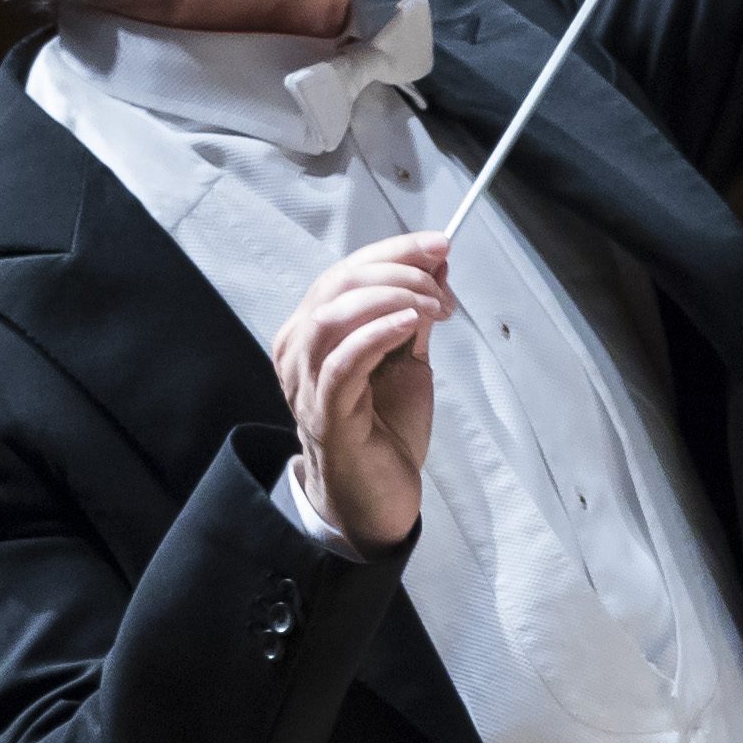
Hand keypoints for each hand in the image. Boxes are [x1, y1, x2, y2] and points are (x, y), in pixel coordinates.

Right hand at [271, 235, 446, 546]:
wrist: (378, 497)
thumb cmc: (386, 428)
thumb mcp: (407, 360)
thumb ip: (415, 314)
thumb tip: (436, 265)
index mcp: (313, 330)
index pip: (346, 272)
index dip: (394, 251)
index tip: (442, 245)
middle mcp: (298, 350)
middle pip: (337, 285)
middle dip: (396, 269)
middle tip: (444, 283)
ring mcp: (306, 383)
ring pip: (332, 316)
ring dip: (389, 298)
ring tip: (434, 306)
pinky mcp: (325, 414)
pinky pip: (341, 363)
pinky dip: (375, 333)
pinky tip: (410, 323)